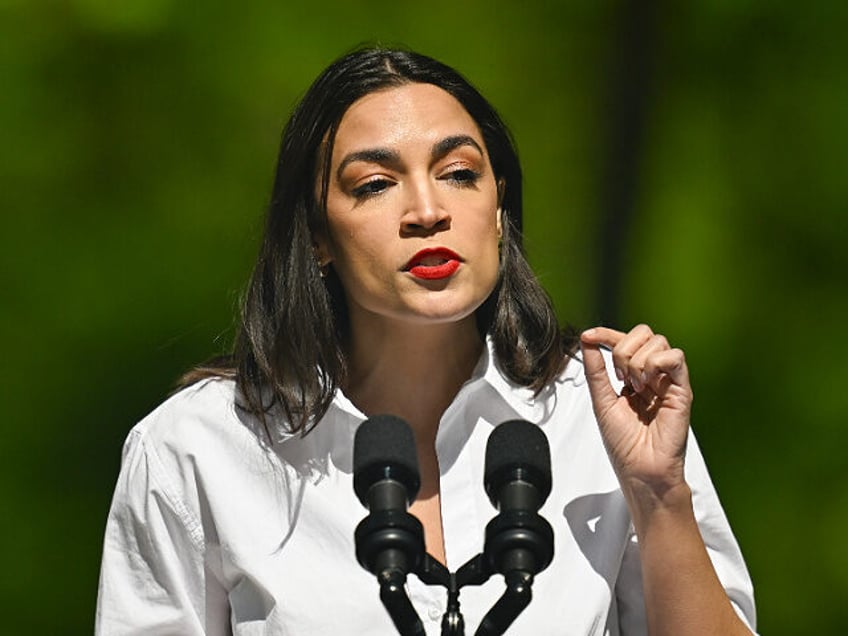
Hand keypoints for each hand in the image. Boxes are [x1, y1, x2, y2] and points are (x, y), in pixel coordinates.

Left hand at [580, 325, 692, 497]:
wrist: (640, 470)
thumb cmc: (624, 444)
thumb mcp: (602, 401)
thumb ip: (595, 370)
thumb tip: (586, 340)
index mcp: (634, 377)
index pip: (624, 341)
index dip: (606, 334)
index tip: (587, 336)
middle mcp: (653, 376)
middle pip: (643, 334)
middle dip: (622, 349)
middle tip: (619, 377)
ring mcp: (669, 381)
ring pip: (658, 342)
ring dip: (637, 361)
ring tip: (635, 387)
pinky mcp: (682, 390)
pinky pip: (676, 357)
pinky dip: (657, 363)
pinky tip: (648, 385)